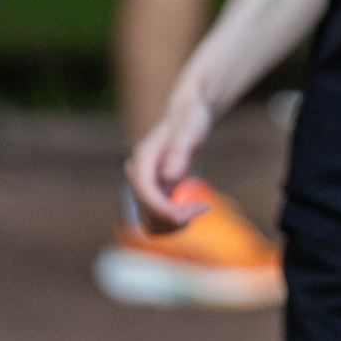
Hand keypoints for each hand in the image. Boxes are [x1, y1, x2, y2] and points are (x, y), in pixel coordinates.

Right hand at [125, 89, 215, 230]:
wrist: (187, 117)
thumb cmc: (190, 121)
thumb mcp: (189, 132)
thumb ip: (179, 153)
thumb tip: (169, 177)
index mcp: (142, 160)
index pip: (144, 193)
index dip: (163, 209)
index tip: (189, 214)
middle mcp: (138, 175)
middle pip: (146, 212)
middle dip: (173, 217)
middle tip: (202, 207)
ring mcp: (145, 187)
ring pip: (151, 221)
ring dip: (174, 224)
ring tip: (199, 208)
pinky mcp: (154, 193)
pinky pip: (159, 218)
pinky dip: (175, 220)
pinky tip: (193, 208)